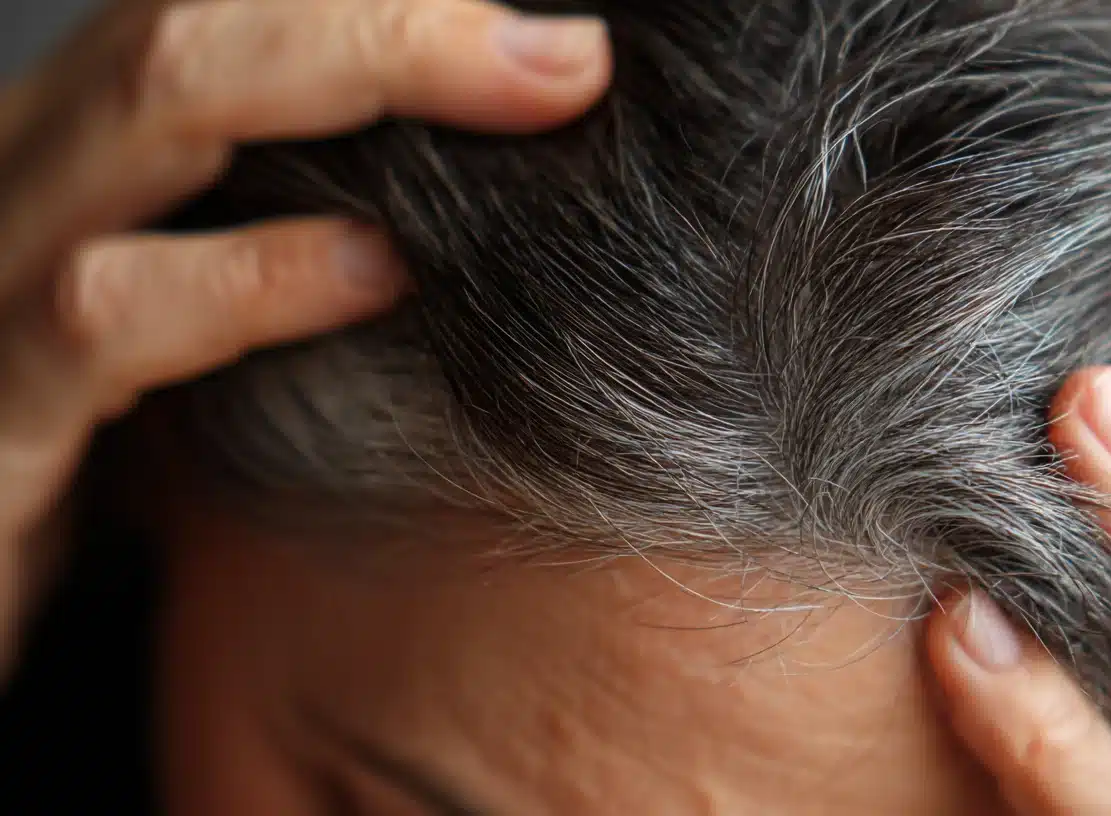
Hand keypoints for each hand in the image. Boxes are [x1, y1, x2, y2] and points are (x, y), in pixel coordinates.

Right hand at [0, 0, 609, 680]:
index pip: (225, 16)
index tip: (549, 44)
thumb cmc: (86, 469)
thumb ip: (282, 251)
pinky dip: (255, 275)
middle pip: (199, 23)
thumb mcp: (189, 333)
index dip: (384, 11)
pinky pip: (109, 311)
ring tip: (525, 94)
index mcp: (83, 153)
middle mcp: (29, 174)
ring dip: (354, 76)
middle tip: (572, 56)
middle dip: (396, 21)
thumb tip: (454, 222)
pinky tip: (377, 269)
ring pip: (156, 104)